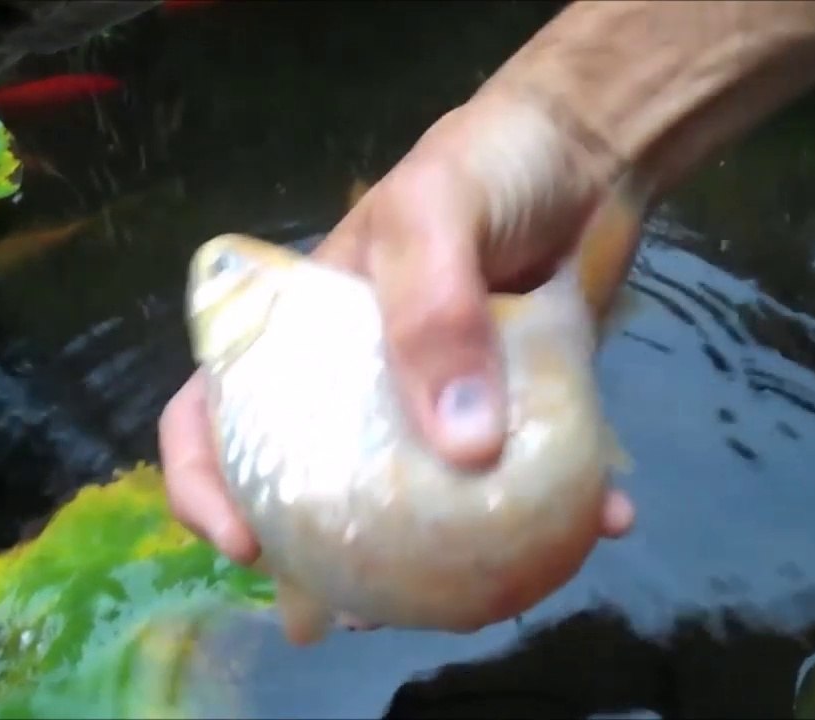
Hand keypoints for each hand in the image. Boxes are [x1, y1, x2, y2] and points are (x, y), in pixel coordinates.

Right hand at [159, 88, 635, 575]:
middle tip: (356, 609)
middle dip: (323, 555)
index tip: (247, 544)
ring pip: (418, 501)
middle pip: (313, 482)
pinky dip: (563, 508)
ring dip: (439, 560)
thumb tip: (461, 449)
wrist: (592, 152)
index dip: (206, 482)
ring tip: (472, 599)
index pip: (215, 409)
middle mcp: (360, 379)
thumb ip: (435, 313)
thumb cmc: (486, 163)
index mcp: (305, 329)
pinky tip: (608, 520)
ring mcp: (438, 401)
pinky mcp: (514, 410)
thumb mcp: (435, 213)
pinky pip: (526, 476)